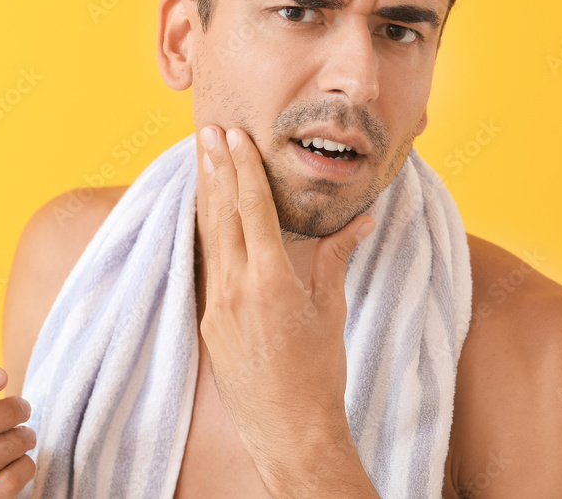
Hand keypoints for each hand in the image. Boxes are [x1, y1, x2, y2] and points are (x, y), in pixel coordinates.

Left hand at [197, 125, 374, 482]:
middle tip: (208, 131)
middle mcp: (235, 288)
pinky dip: (206, 232)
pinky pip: (208, 264)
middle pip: (222, 215)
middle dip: (216, 169)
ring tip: (200, 159)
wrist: (288, 430)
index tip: (233, 136)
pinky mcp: (209, 322)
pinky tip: (205, 214)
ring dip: (206, 195)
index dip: (242, 168)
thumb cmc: (319, 375)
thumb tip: (361, 221)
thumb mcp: (331, 312)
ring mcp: (217, 306)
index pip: (252, 210)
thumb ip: (336, 259)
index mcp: (270, 281)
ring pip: (209, 237)